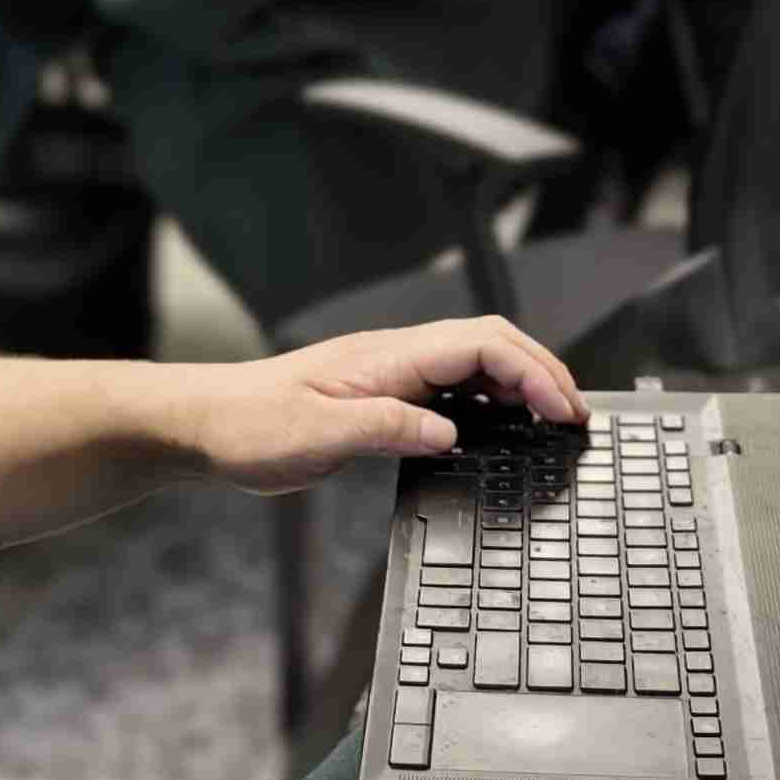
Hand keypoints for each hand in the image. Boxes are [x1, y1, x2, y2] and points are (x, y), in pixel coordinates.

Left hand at [168, 316, 581, 496]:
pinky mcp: (382, 395)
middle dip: (541, 371)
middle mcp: (394, 357)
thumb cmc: (250, 426)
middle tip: (574, 415)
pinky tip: (498, 428)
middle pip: (489, 344)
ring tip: (552, 419)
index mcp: (387, 358)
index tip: (562, 409)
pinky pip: (451, 388)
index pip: (480, 346)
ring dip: (519, 383)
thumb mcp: (317, 435)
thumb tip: (450, 434)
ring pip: (474, 363)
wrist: (205, 423)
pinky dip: (489, 401)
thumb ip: (387, 430)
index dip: (531, 372)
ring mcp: (390, 373)